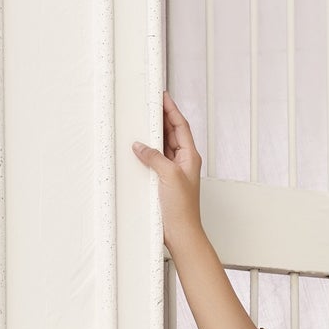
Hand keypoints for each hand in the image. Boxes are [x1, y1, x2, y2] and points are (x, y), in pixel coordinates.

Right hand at [131, 90, 203, 250]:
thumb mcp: (169, 176)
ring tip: (142, 117)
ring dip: (153, 132)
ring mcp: (173, 171)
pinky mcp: (164, 181)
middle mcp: (183, 162)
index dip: (171, 109)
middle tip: (148, 101)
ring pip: (163, 145)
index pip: (180, 125)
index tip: (162, 94)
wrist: (181, 234)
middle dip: (161, 116)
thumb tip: (140, 145)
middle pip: (172, 132)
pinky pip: (155, 159)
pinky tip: (138, 145)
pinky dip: (147, 150)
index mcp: (190, 157)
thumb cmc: (182, 210)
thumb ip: (155, 157)